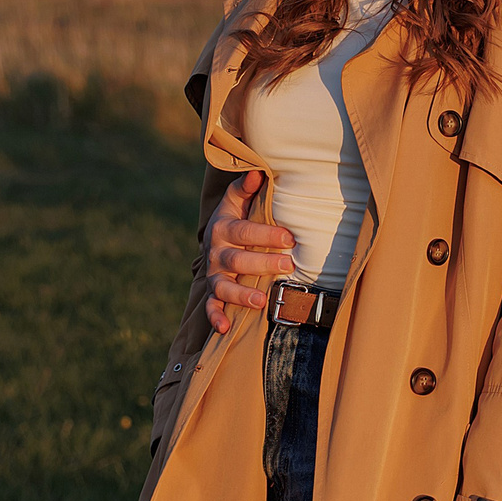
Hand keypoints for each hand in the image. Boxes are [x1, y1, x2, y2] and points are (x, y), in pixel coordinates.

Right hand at [203, 172, 296, 331]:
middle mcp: (216, 253)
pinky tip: (225, 328)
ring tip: (261, 301)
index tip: (291, 238)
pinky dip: (215, 317)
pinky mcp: (213, 292)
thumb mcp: (237, 201)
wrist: (214, 239)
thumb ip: (245, 188)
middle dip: (263, 263)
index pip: (244, 231)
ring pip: (224, 286)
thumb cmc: (235, 218)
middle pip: (237, 260)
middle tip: (288, 265)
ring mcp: (214, 274)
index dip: (266, 235)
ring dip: (241, 295)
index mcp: (223, 228)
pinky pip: (211, 306)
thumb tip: (257, 172)